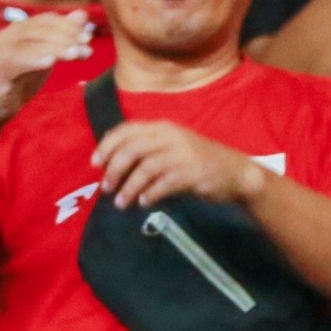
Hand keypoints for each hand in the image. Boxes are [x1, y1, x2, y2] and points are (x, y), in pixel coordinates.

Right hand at [0, 11, 93, 127]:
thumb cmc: (19, 82)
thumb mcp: (45, 57)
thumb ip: (62, 37)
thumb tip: (82, 14)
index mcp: (19, 29)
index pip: (47, 19)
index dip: (69, 25)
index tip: (88, 36)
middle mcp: (8, 35)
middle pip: (42, 29)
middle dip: (68, 36)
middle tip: (87, 46)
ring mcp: (1, 50)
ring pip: (34, 42)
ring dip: (58, 47)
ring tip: (77, 54)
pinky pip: (19, 60)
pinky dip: (35, 59)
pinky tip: (51, 62)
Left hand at [91, 119, 261, 208]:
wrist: (236, 174)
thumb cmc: (197, 162)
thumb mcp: (170, 149)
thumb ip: (144, 152)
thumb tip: (110, 167)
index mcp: (162, 128)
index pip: (126, 130)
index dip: (106, 146)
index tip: (94, 164)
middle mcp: (171, 136)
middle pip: (132, 149)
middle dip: (114, 169)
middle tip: (105, 187)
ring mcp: (183, 154)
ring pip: (146, 168)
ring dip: (129, 187)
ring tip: (120, 203)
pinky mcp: (193, 173)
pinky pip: (164, 183)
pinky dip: (150, 194)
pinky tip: (144, 203)